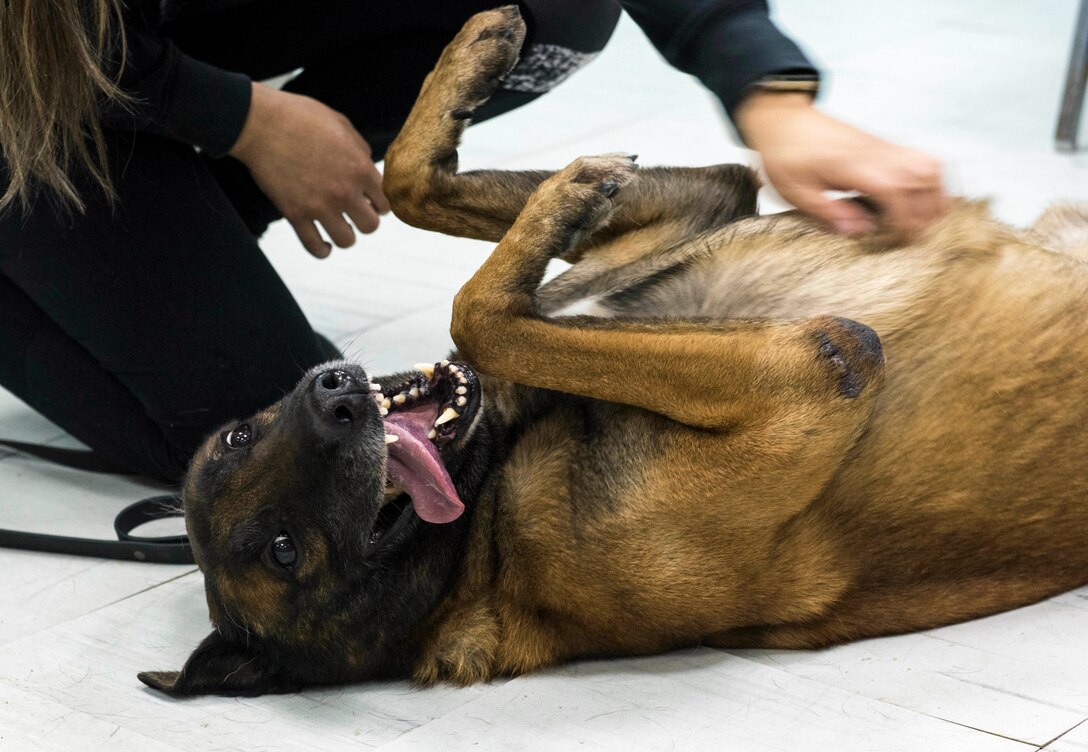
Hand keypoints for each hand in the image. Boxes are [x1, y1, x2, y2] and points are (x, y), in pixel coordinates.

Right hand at [229, 82, 390, 257]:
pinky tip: (324, 244)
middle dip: (365, 220)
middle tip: (355, 213)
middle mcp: (344, 191)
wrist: (260, 123)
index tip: (369, 201)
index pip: (385, 202)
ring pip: (347, 241)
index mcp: (360, 169)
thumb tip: (368, 165)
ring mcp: (319, 206)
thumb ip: (359, 149)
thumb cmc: (300, 117)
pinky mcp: (295, 215)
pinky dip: (322, 250)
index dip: (379, 203)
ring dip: (345, 235)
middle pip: (371, 226)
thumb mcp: (340, 124)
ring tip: (339, 226)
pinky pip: (315, 247)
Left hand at [736, 92, 946, 242]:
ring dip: (934, 196)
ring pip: (930, 166)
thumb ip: (829, 213)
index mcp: (853, 166)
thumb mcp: (796, 192)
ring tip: (921, 221)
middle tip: (908, 237)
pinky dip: (931, 180)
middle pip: (923, 179)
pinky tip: (919, 199)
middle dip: (924, 214)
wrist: (784, 119)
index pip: (895, 193)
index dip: (903, 221)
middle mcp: (876, 153)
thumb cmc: (784, 155)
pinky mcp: (884, 145)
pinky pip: (922, 158)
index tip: (897, 241)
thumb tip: (862, 233)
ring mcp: (883, 146)